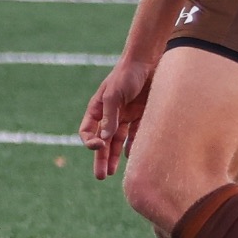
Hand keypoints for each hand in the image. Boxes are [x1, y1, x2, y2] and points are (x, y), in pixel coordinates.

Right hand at [81, 57, 154, 180]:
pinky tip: (133, 158)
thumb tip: (105, 139)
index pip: (88, 131)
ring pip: (117, 142)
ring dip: (115, 157)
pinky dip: (134, 147)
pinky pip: (136, 136)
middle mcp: (110, 115)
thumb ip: (110, 117)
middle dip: (100, 159)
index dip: (90, 141)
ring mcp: (126, 116)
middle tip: (100, 176)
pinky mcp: (142, 116)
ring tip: (113, 173)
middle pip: (102, 141)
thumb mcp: (114, 95)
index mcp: (98, 108)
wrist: (149, 61)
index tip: (99, 146)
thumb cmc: (127, 74)